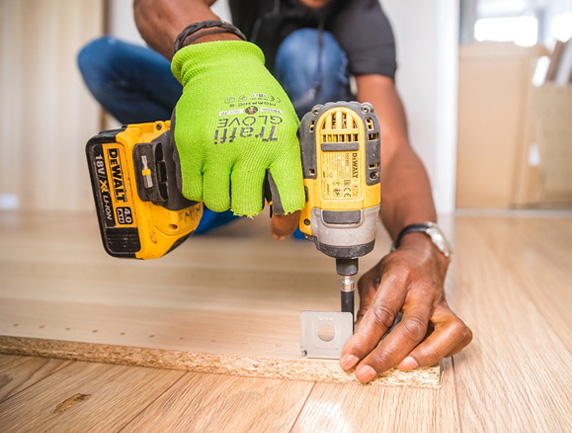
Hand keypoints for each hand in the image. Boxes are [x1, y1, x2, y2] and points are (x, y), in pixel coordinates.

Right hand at [171, 40, 304, 236]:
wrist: (222, 67)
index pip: (288, 198)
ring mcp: (217, 147)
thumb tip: (289, 208)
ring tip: (225, 176)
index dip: (286, 219)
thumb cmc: (258, 100)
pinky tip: (208, 171)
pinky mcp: (189, 146)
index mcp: (281, 144)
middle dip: (246, 203)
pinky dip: (200, 188)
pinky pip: (192, 190)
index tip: (280, 226)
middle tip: (245, 188)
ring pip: (217, 203)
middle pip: (246, 207)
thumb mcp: (285, 126)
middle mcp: (250, 147)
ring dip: (222, 196)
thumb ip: (287, 164)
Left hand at [339, 233, 472, 382]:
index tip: (349, 359)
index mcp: (399, 277)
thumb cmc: (396, 269)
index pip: (381, 314)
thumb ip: (365, 310)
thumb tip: (355, 343)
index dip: (363, 341)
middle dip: (386, 356)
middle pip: (411, 328)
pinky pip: (458, 337)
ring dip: (423, 356)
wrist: (423, 255)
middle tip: (366, 372)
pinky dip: (443, 352)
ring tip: (401, 368)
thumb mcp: (372, 281)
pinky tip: (423, 358)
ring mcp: (441, 303)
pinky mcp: (453, 314)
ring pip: (444, 333)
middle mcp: (423, 290)